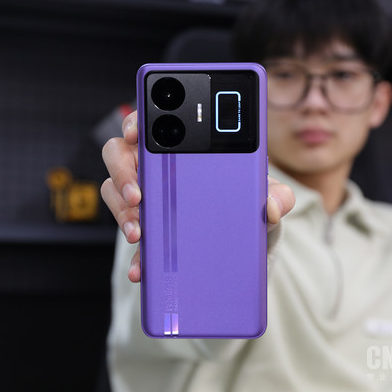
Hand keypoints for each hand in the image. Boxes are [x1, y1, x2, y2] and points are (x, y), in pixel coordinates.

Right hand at [101, 111, 294, 282]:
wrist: (244, 245)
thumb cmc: (246, 206)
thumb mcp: (264, 197)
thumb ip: (275, 196)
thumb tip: (272, 206)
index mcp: (181, 148)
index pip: (151, 125)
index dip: (136, 124)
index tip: (136, 133)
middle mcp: (157, 168)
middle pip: (119, 156)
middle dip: (122, 173)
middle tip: (139, 194)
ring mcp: (147, 198)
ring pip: (115, 194)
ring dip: (122, 212)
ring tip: (138, 232)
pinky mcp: (146, 228)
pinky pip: (130, 234)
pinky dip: (134, 253)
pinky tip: (141, 267)